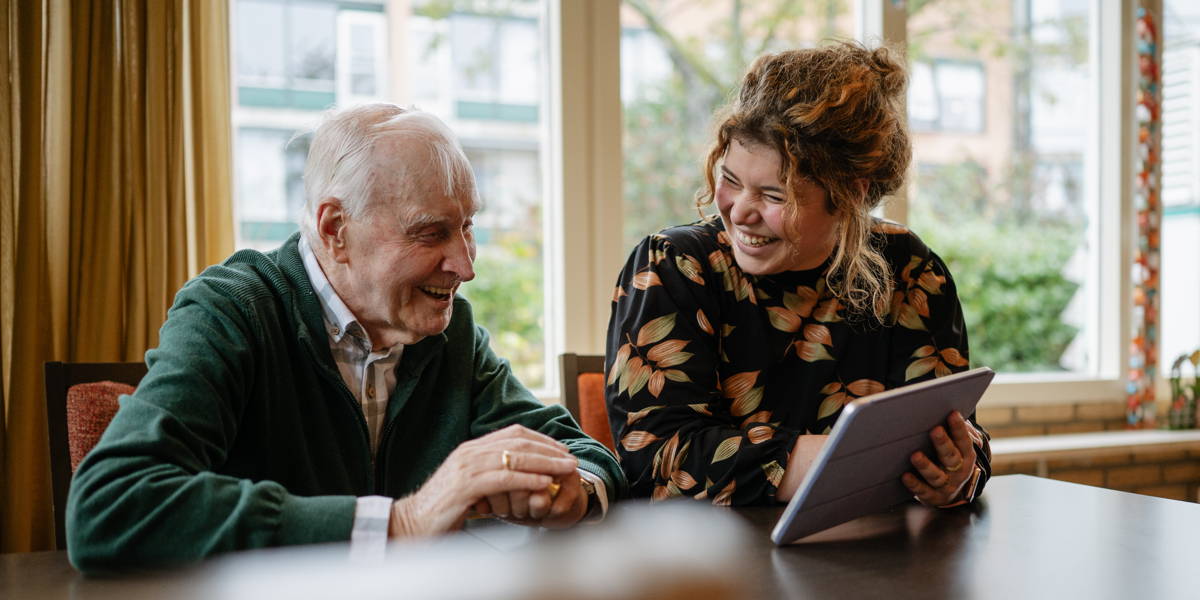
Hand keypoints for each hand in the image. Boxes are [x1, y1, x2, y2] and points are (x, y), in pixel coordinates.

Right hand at [389, 425, 578, 537]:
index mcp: (472, 448)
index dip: (542, 440)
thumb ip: (490, 474)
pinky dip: (528, 479)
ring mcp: (467, 467)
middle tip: (571, 459)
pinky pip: (504, 478)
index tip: (562, 450)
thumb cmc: (445, 508)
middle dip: (549, 450)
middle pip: (518, 442)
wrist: (413, 523)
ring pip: (514, 458)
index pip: (513, 434)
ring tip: (566, 469)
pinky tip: (545, 483)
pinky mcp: (466, 486)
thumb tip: (519, 472)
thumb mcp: (470, 484)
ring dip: (545, 463)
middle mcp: (470, 452)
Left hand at [902, 411, 980, 506]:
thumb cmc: (948, 458)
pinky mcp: (933, 497)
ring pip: (937, 476)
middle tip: (935, 430)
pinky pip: (924, 492)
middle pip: (951, 457)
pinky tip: (905, 475)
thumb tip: (936, 408)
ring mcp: (947, 485)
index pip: (964, 440)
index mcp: (967, 455)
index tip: (952, 413)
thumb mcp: (955, 445)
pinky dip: (914, 484)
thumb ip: (949, 429)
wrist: (953, 491)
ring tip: (915, 455)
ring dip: (926, 465)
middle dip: (943, 443)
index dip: (958, 428)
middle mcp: (959, 471)